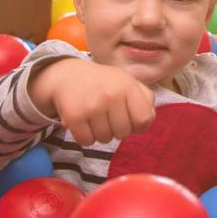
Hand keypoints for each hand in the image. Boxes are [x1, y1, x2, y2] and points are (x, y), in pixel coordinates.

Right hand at [29, 57, 155, 146]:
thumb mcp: (128, 82)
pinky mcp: (75, 117)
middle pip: (123, 133)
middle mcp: (112, 95)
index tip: (129, 120)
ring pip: (105, 139)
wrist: (68, 75)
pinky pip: (87, 141)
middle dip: (117, 130)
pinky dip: (86, 137)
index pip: (144, 120)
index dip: (138, 125)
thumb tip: (148, 120)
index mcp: (128, 85)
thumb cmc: (104, 82)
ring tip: (96, 118)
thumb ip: (145, 99)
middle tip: (109, 118)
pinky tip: (84, 123)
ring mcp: (92, 106)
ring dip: (101, 133)